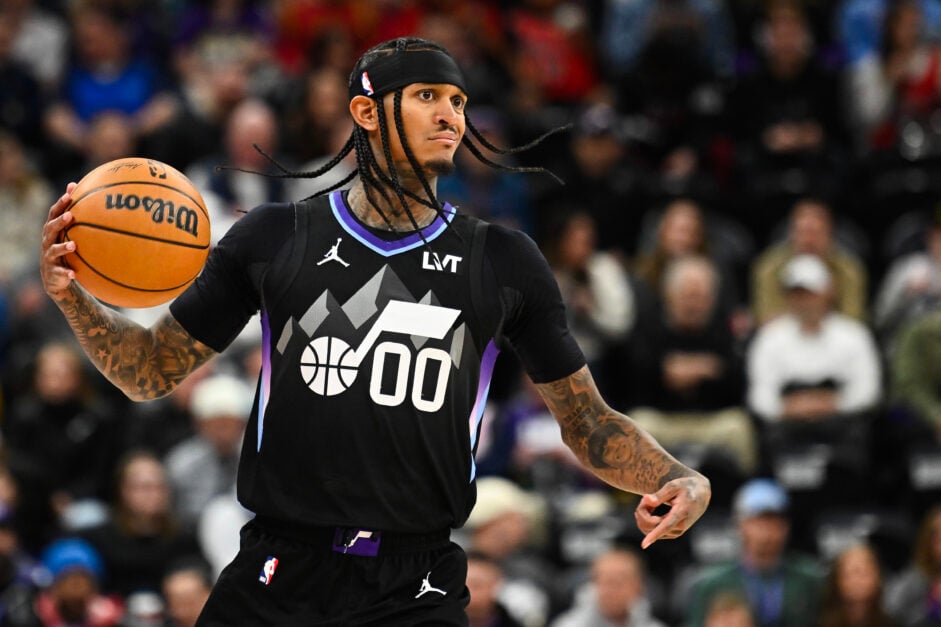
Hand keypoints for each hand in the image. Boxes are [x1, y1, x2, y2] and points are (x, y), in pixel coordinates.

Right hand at [40, 183, 77, 301]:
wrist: (56, 279)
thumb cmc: (66, 251)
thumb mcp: (70, 236)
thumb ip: (79, 221)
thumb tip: (94, 199)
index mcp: (52, 231)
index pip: (54, 214)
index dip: (60, 204)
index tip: (69, 194)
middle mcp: (48, 242)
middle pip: (50, 229)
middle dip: (59, 222)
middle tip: (70, 215)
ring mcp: (49, 257)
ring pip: (53, 251)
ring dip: (63, 247)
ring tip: (73, 245)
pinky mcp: (53, 272)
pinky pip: (59, 272)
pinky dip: (66, 272)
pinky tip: (74, 273)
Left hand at [634, 474, 710, 548]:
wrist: (701, 494)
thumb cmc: (686, 487)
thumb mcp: (674, 485)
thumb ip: (659, 494)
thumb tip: (646, 500)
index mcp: (681, 513)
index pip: (666, 525)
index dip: (654, 534)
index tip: (644, 544)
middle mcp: (680, 526)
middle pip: (652, 526)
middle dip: (642, 512)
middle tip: (644, 498)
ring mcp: (677, 531)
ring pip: (650, 530)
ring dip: (643, 516)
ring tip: (648, 501)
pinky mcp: (673, 533)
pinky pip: (653, 531)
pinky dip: (647, 521)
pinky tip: (650, 509)